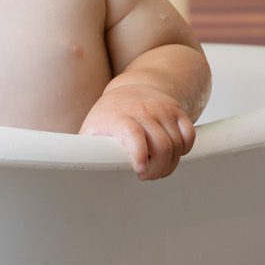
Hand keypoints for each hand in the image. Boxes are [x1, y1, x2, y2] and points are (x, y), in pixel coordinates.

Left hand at [81, 83, 196, 179]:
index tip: (139, 169)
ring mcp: (163, 110)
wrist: (132, 89)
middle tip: (147, 175)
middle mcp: (144, 111)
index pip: (134, 133)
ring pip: (177, 143)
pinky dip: (185, 149)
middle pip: (162, 145)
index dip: (139, 153)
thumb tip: (75, 172)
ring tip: (157, 168)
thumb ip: (87, 149)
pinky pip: (189, 135)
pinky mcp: (177, 112)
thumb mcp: (93, 129)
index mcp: (120, 117)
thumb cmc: (110, 115)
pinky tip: (173, 154)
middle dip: (158, 168)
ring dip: (170, 163)